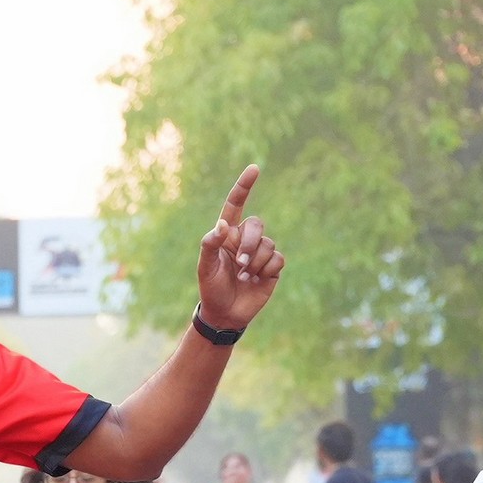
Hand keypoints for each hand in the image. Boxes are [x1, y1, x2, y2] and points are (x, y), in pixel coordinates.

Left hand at [193, 166, 283, 331]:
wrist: (225, 313)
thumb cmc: (211, 288)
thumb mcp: (204, 268)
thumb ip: (210, 244)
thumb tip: (222, 224)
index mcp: (227, 234)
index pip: (236, 204)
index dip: (244, 186)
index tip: (254, 168)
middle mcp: (245, 239)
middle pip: (256, 225)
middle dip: (249, 243)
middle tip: (239, 264)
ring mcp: (259, 252)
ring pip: (268, 244)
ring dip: (255, 261)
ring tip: (244, 276)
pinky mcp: (272, 267)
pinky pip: (278, 258)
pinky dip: (266, 269)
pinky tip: (256, 280)